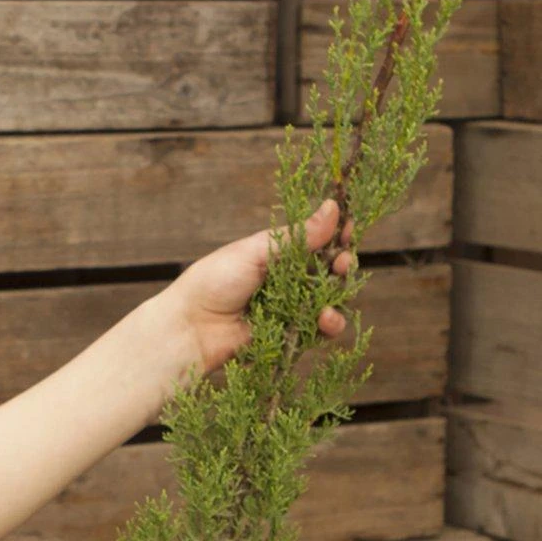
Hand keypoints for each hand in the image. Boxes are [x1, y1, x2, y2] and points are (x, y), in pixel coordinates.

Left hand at [164, 198, 354, 379]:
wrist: (191, 327)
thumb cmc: (215, 281)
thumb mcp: (256, 252)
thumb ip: (298, 237)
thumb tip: (333, 207)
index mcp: (278, 251)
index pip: (317, 239)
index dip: (337, 233)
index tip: (350, 227)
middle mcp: (288, 277)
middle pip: (330, 268)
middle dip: (342, 263)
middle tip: (342, 262)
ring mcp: (291, 306)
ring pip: (330, 299)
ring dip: (340, 296)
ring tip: (332, 298)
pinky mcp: (291, 334)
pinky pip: (320, 330)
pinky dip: (330, 325)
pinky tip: (327, 320)